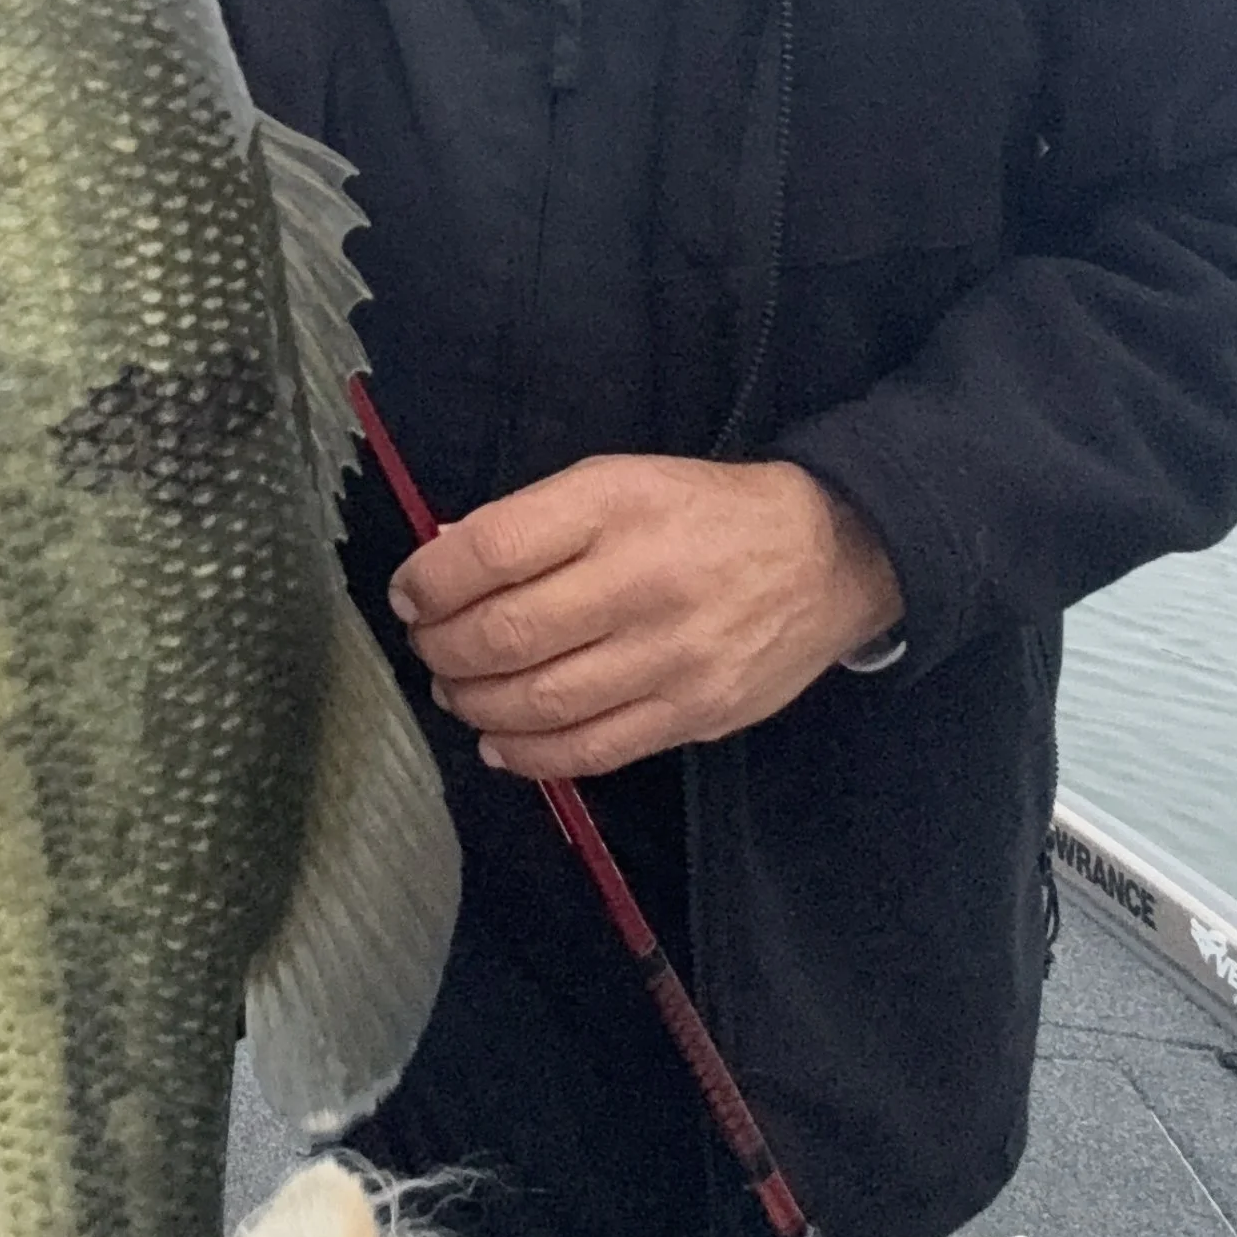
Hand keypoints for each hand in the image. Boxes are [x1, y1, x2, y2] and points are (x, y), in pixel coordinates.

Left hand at [389, 456, 901, 777]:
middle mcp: (642, 582)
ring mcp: (671, 656)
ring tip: (456, 692)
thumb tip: (443, 559)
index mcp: (615, 507)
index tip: (410, 594)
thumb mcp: (616, 481)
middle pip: (508, 634)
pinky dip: (530, 755)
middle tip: (427, 647)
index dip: (431, 581)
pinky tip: (499, 742)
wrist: (825, 555)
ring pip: (542, 702)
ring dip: (476, 705)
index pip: (495, 551)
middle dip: (444, 649)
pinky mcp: (693, 713)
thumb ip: (531, 521)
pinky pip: (592, 751)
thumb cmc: (702, 511)